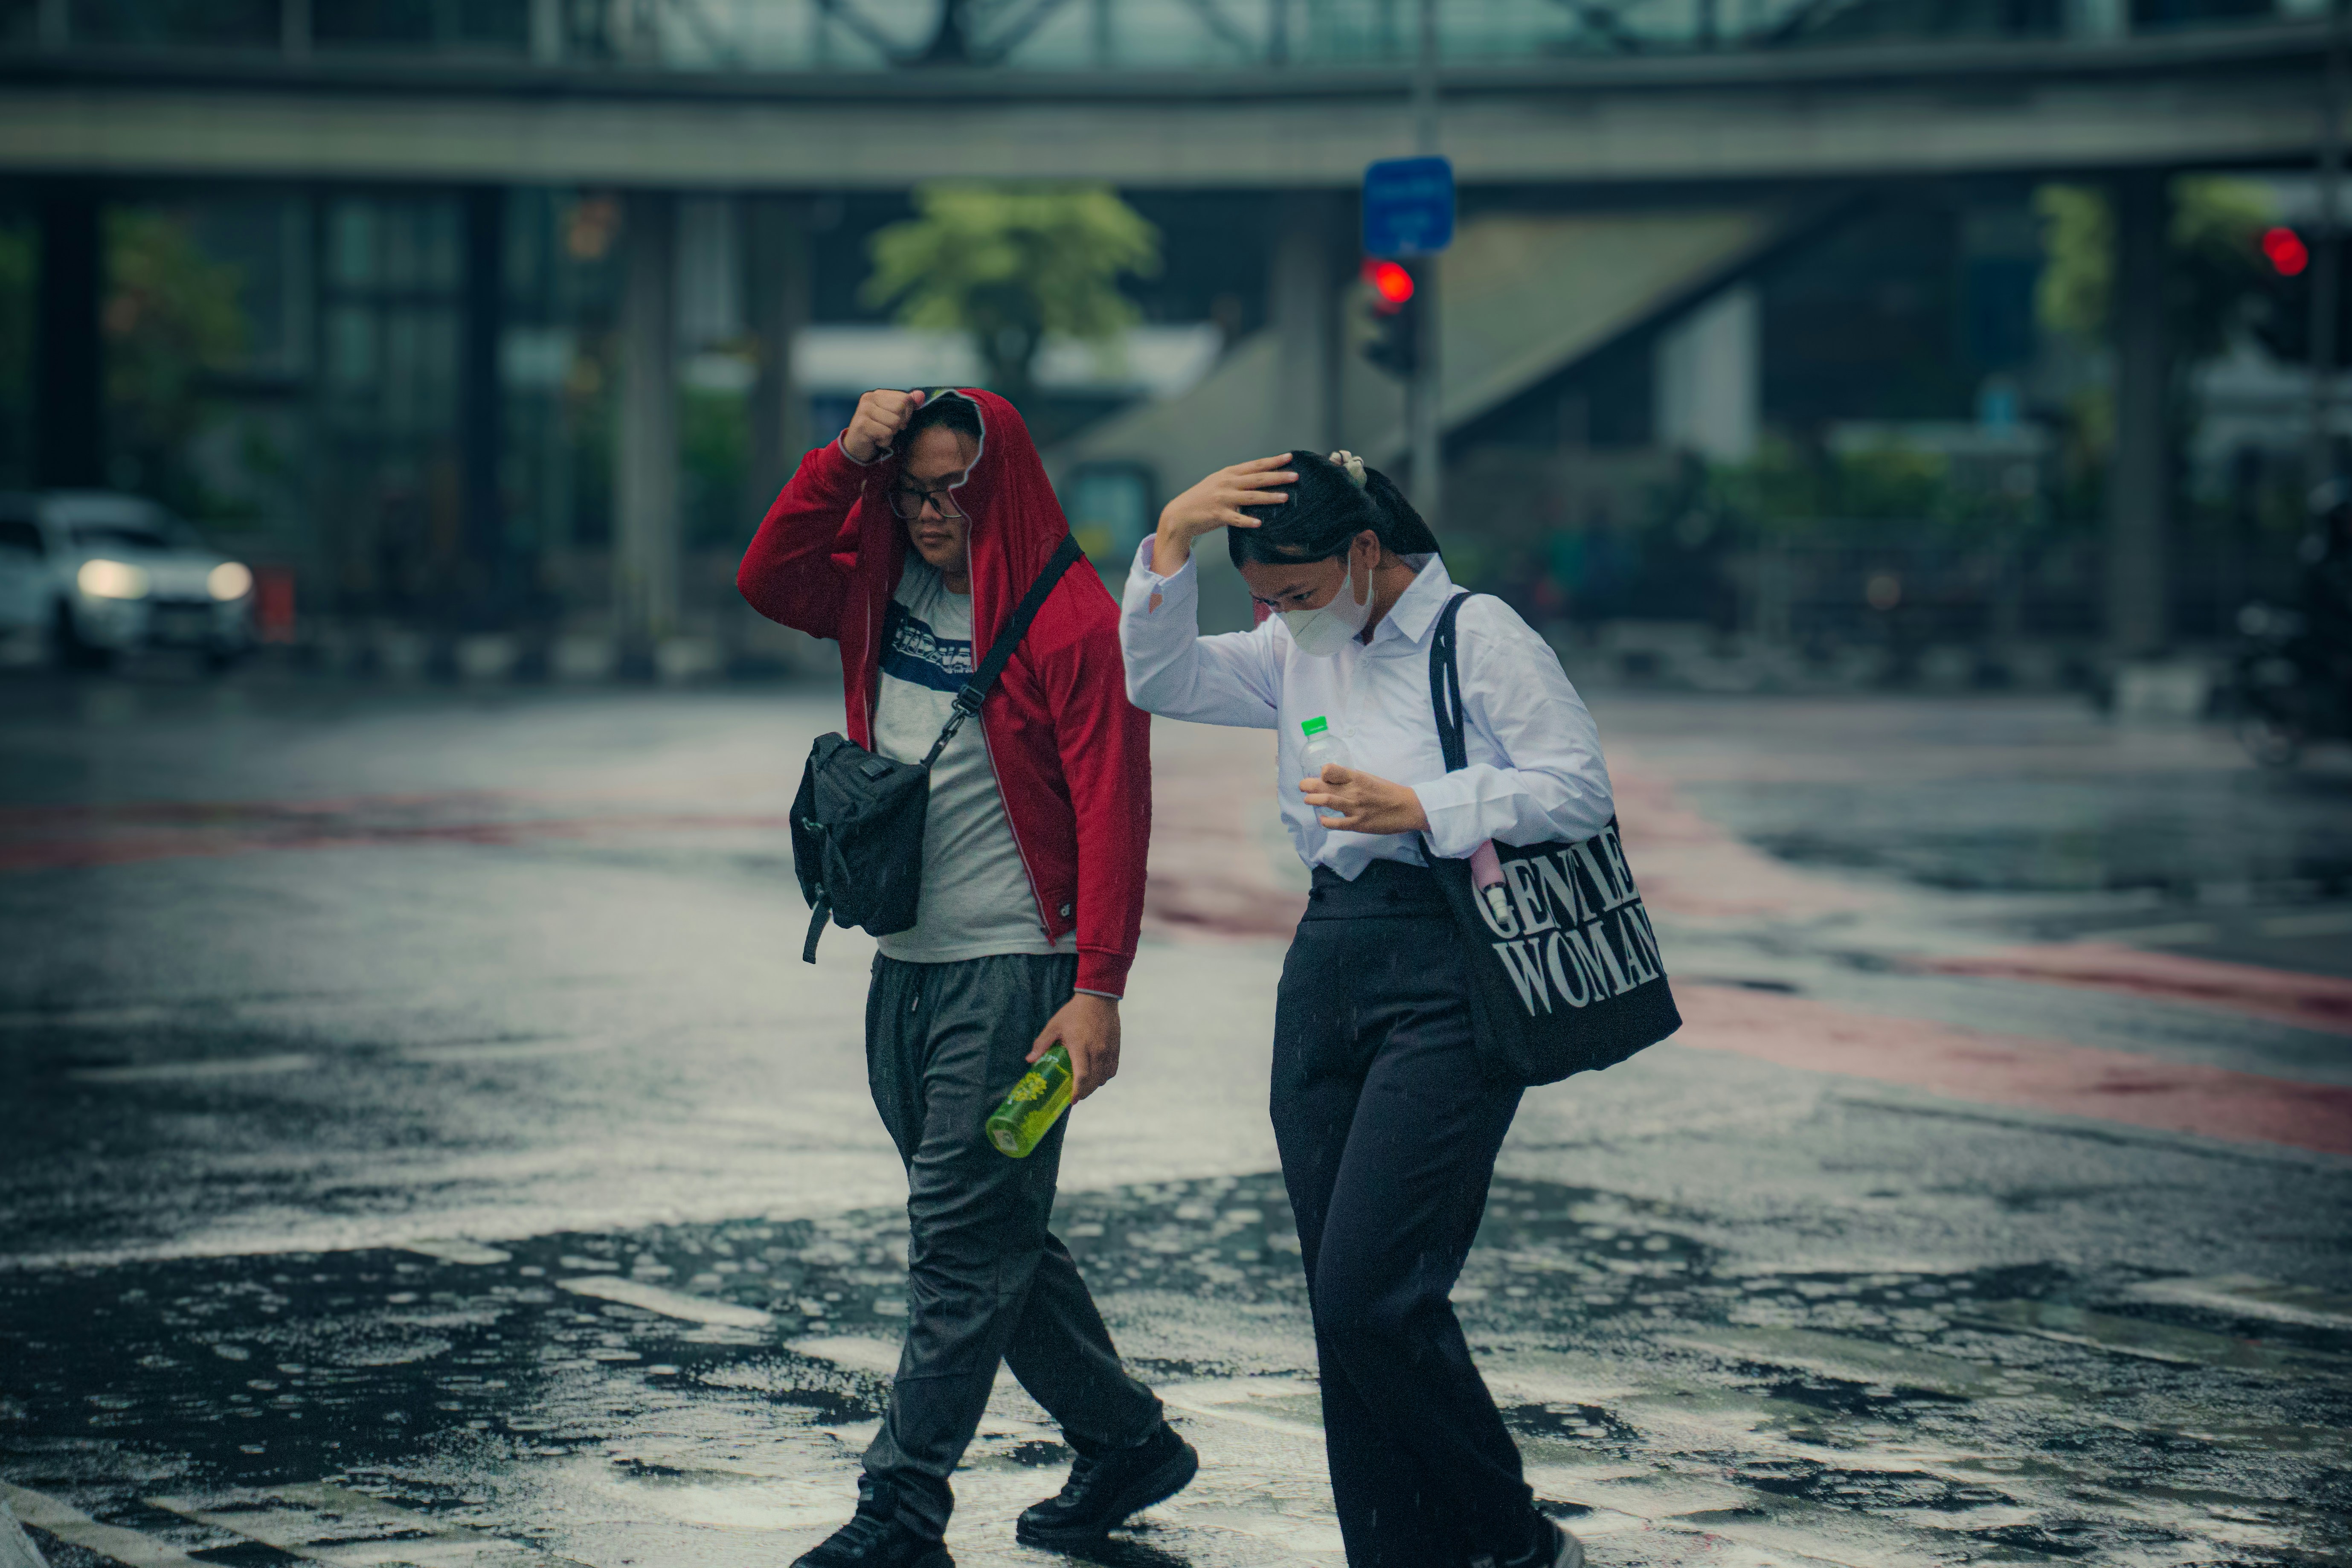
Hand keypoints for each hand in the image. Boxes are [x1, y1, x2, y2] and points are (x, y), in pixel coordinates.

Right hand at [842, 388, 924, 463]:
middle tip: (887, 429)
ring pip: (895, 421)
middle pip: (901, 408)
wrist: (857, 447)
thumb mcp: (894, 416)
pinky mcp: (862, 424)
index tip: (897, 421)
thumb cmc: (877, 431)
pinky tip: (876, 440)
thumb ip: (907, 405)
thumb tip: (921, 395)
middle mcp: (869, 398)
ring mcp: (864, 410)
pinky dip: (885, 441)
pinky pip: (886, 433)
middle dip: (899, 423)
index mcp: (878, 394)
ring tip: (880, 434)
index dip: (907, 414)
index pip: (906, 398)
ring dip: (891, 433)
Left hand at [1030, 993, 1120, 1102]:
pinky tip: (1096, 1075)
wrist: (1099, 998)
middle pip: (1094, 1081)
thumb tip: (1029, 1060)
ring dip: (1094, 1085)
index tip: (1072, 1100)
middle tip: (1075, 1096)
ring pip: (1104, 1077)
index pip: (1082, 1076)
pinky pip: (1112, 1070)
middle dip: (1084, 1092)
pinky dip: (1104, 1076)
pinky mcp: (1116, 1048)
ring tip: (1084, 1086)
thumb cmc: (1074, 1012)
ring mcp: (1109, 1050)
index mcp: (1080, 1046)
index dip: (1077, 1091)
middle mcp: (1097, 1051)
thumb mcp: (1054, 1026)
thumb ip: (1042, 1044)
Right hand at [1151, 454, 1294, 575]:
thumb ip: (1237, 479)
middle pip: (1257, 478)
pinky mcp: (1218, 515)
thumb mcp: (1219, 482)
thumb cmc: (1202, 498)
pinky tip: (1260, 523)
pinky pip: (1236, 518)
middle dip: (1277, 477)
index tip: (1289, 457)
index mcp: (1229, 473)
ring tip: (1285, 497)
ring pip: (1250, 497)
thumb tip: (1260, 477)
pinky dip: (1248, 520)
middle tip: (1295, 476)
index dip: (1273, 461)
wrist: (1180, 514)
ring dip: (1269, 497)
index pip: (1255, 465)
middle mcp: (1227, 483)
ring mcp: (1222, 499)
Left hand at [1301, 765, 1429, 835]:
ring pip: (1327, 802)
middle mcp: (1353, 791)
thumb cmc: (1389, 791)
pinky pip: (1336, 824)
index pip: (1331, 770)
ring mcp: (1355, 808)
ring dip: (1313, 800)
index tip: (1322, 776)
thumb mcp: (1369, 778)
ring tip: (1307, 800)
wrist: (1408, 808)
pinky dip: (1326, 822)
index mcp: (1357, 777)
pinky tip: (1322, 820)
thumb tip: (1333, 779)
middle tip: (1303, 786)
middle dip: (1308, 786)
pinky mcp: (1358, 824)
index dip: (1323, 773)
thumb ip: (1352, 779)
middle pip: (1324, 786)